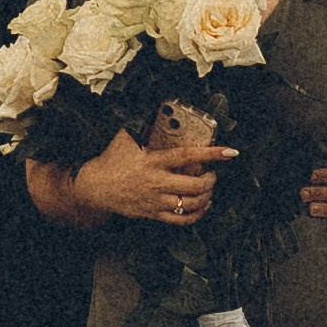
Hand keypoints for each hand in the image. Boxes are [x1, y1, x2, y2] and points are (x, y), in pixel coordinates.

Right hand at [75, 121, 237, 225]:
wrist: (96, 187)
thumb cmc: (112, 160)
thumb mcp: (126, 138)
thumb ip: (143, 124)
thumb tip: (158, 107)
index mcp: (153, 162)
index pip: (187, 156)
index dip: (211, 154)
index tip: (229, 151)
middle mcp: (157, 183)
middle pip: (194, 186)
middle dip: (211, 179)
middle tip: (213, 173)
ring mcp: (157, 201)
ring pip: (191, 205)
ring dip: (207, 196)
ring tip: (209, 188)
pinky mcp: (154, 214)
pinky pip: (181, 220)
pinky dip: (197, 214)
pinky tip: (203, 205)